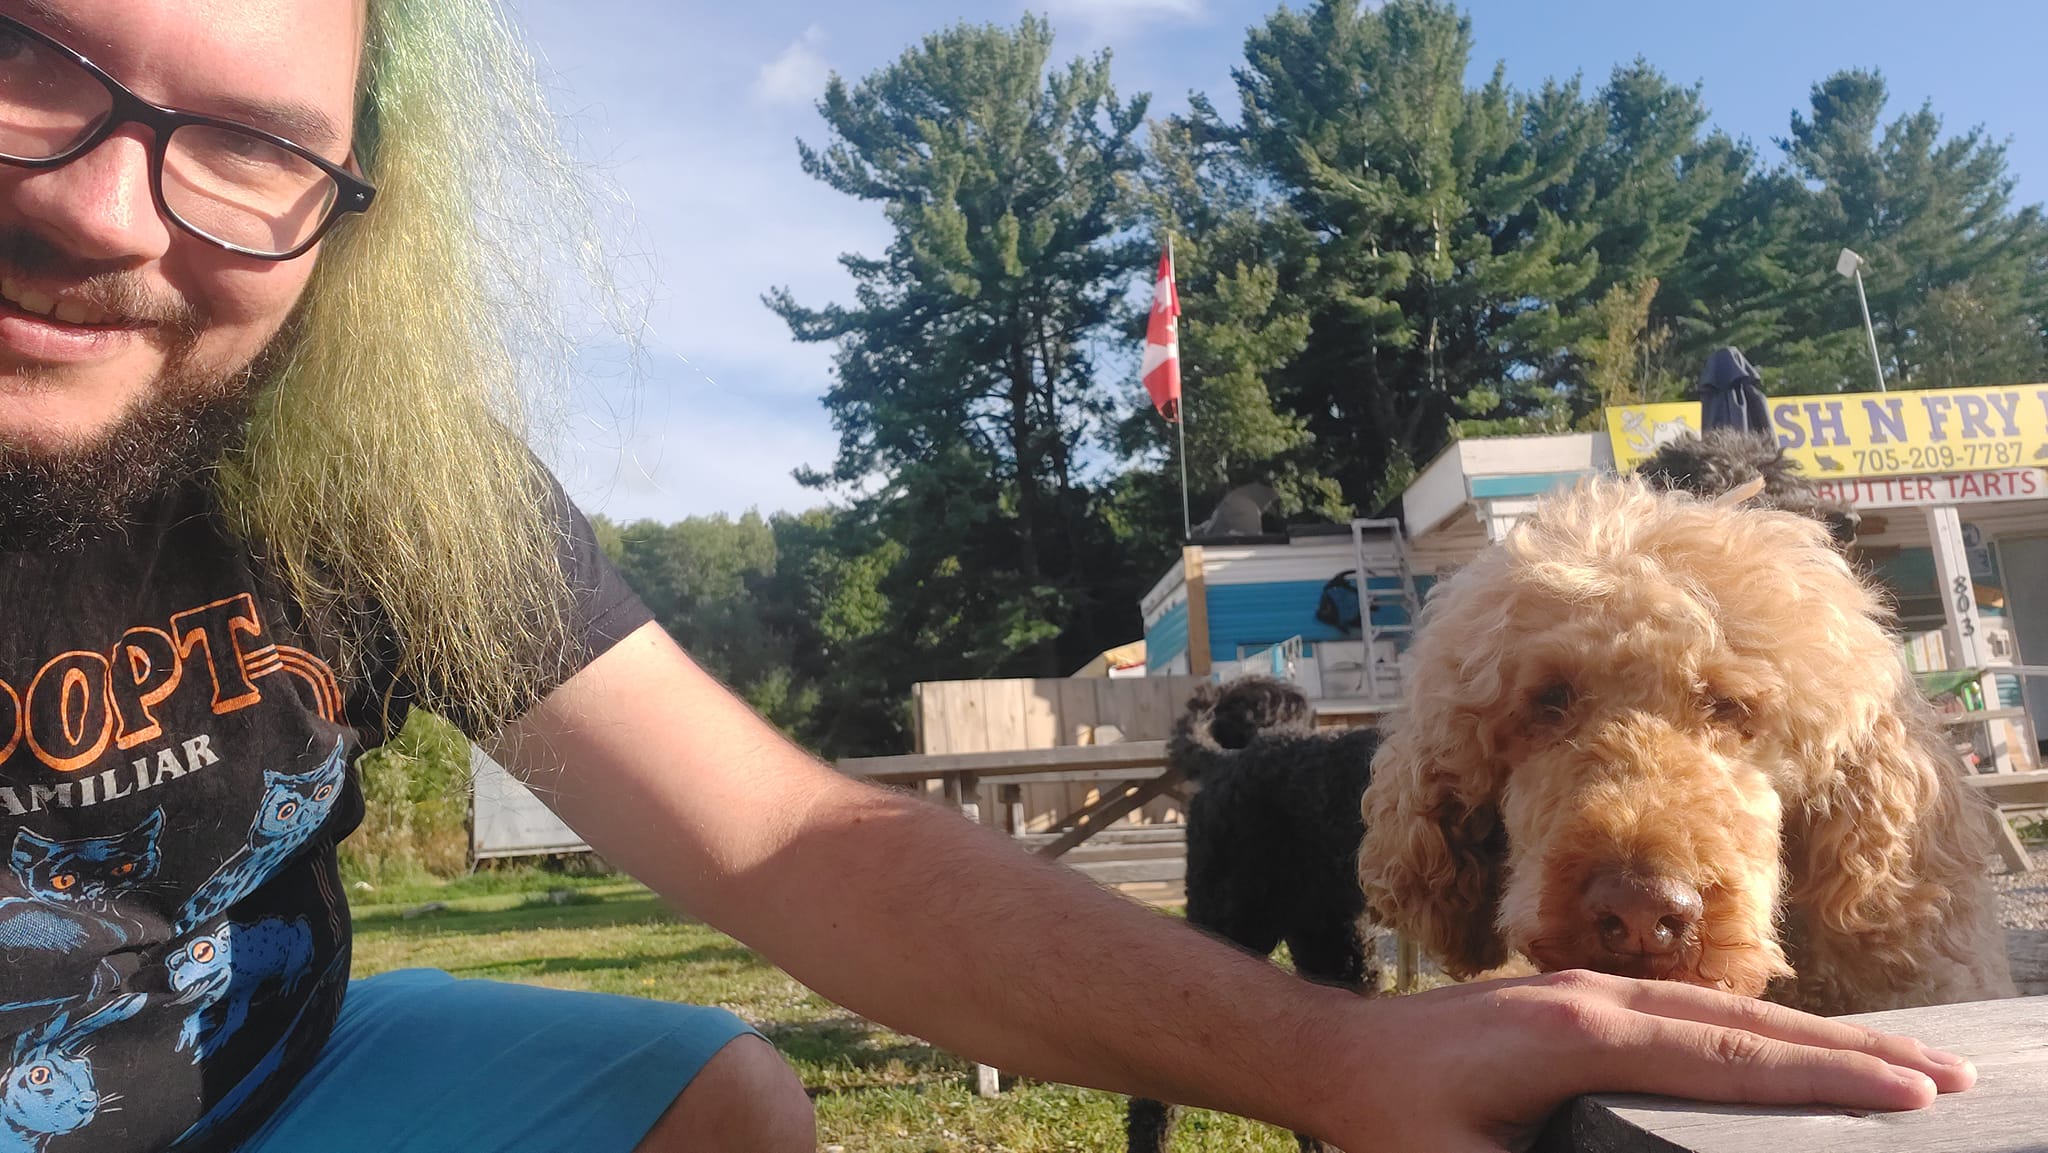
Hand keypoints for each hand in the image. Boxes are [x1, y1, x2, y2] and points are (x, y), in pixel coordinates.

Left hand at [1318, 969, 1975, 1152]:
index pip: (1723, 1056)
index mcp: (1575, 1034)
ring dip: (1809, 1035)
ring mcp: (1583, 991)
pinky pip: (1688, 1011)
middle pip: (1742, 1021)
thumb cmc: (1389, 1121)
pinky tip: (1792, 1049)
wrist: (1330, 1054)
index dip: (1818, 1076)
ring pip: (1721, 1010)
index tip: (1903, 1090)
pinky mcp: (1575, 1001)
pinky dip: (1756, 1030)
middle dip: (1846, 1048)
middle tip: (1944, 1074)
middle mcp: (1591, 997)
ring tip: (1898, 1060)